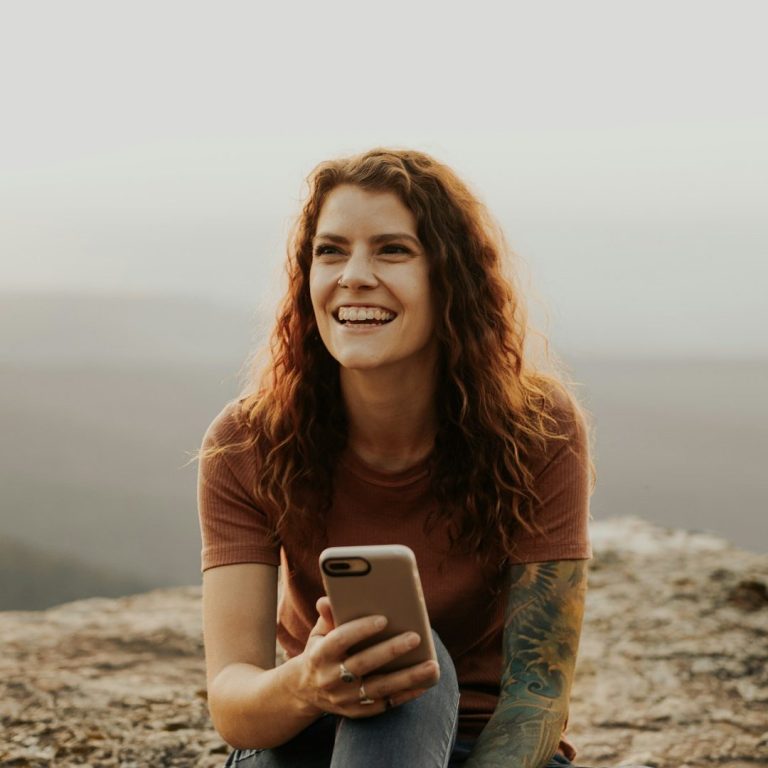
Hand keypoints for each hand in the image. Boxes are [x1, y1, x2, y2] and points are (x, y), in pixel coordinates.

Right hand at [292, 596, 439, 718]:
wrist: (305, 690)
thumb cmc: (320, 651)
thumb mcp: (318, 634)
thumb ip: (328, 617)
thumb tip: (326, 599)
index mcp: (320, 654)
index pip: (340, 640)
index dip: (361, 629)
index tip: (384, 619)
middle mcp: (330, 678)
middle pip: (363, 664)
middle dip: (390, 650)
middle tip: (415, 637)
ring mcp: (344, 698)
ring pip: (379, 688)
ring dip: (407, 677)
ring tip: (432, 666)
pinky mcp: (356, 712)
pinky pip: (384, 704)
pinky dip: (405, 695)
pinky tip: (425, 683)